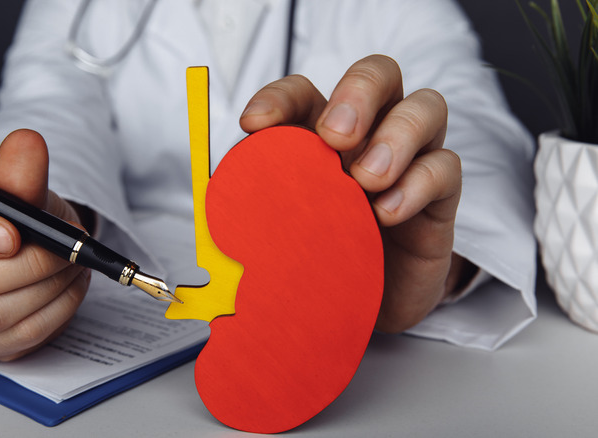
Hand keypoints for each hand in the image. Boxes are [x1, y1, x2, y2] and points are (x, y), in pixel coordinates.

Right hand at [0, 129, 89, 359]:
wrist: (26, 250)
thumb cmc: (8, 218)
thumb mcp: (14, 189)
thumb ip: (18, 171)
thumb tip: (28, 144)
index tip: (11, 231)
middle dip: (24, 265)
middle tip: (63, 248)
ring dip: (47, 287)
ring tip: (73, 261)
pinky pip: (17, 337)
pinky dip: (56, 310)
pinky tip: (69, 285)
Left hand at [239, 55, 470, 332]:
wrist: (354, 310)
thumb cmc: (312, 260)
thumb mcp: (273, 233)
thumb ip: (251, 206)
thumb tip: (213, 195)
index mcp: (318, 134)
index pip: (303, 93)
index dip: (279, 98)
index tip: (254, 125)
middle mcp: (366, 135)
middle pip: (378, 75)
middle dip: (357, 95)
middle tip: (334, 136)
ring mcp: (407, 161)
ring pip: (425, 107)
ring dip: (395, 136)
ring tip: (365, 180)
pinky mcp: (439, 198)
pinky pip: (445, 167)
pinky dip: (418, 183)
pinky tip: (388, 213)